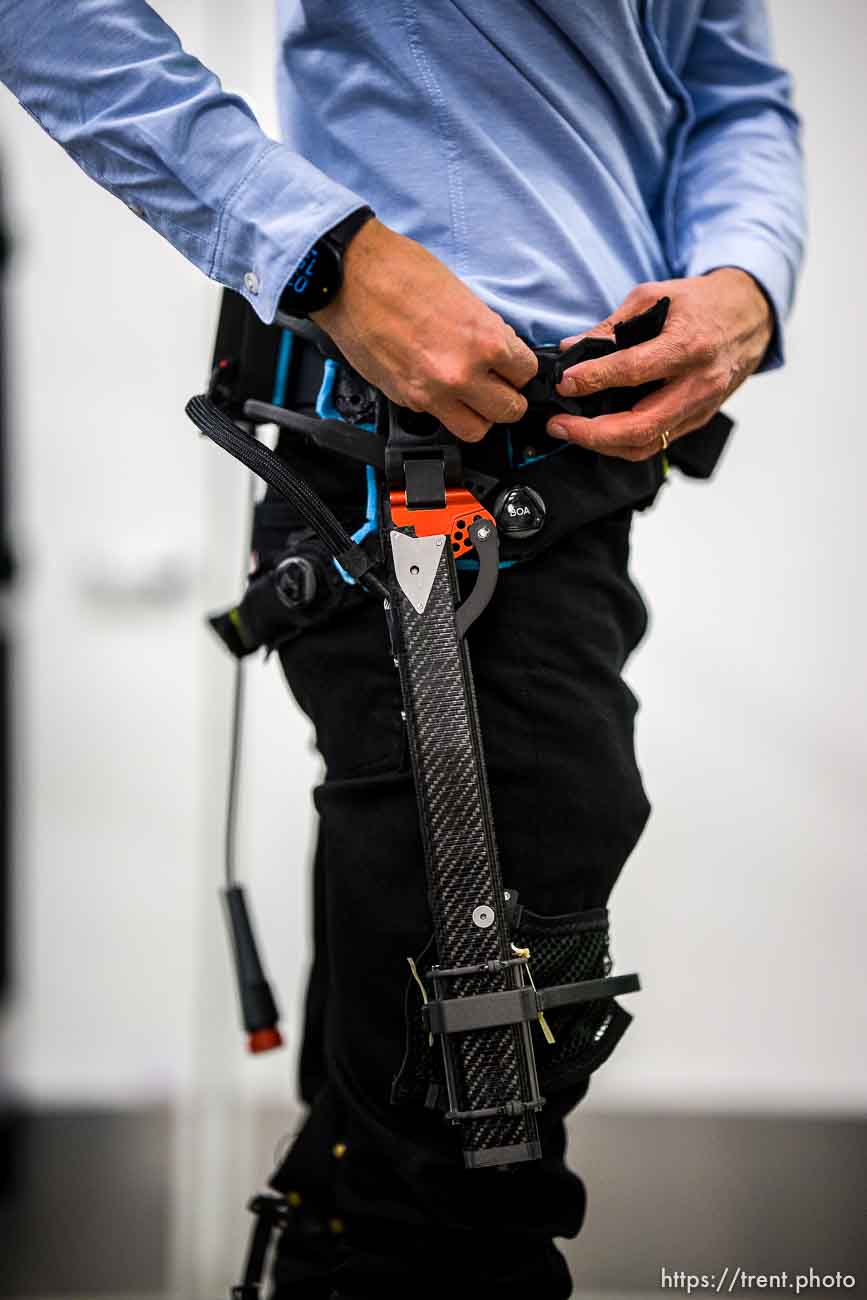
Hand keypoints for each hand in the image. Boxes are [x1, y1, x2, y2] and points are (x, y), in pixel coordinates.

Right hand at [312, 218, 537, 440]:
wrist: (350, 276)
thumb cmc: (401, 272)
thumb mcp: (463, 295)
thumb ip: (486, 331)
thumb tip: (500, 351)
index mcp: (484, 341)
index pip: (526, 374)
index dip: (519, 369)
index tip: (512, 366)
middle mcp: (462, 373)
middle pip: (509, 411)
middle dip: (507, 397)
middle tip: (497, 385)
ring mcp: (432, 393)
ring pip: (476, 430)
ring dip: (478, 415)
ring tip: (470, 397)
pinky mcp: (406, 400)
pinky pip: (438, 418)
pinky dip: (442, 407)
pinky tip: (435, 383)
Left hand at [547, 269, 773, 460]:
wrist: (751, 315)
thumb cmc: (703, 302)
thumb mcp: (656, 295)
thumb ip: (612, 325)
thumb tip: (570, 348)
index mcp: (689, 346)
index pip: (634, 370)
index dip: (594, 379)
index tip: (565, 381)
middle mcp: (698, 383)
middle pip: (640, 426)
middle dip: (591, 433)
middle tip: (558, 425)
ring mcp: (700, 407)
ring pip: (646, 444)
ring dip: (602, 445)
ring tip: (570, 431)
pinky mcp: (698, 419)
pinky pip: (656, 442)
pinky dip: (622, 443)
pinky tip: (598, 433)